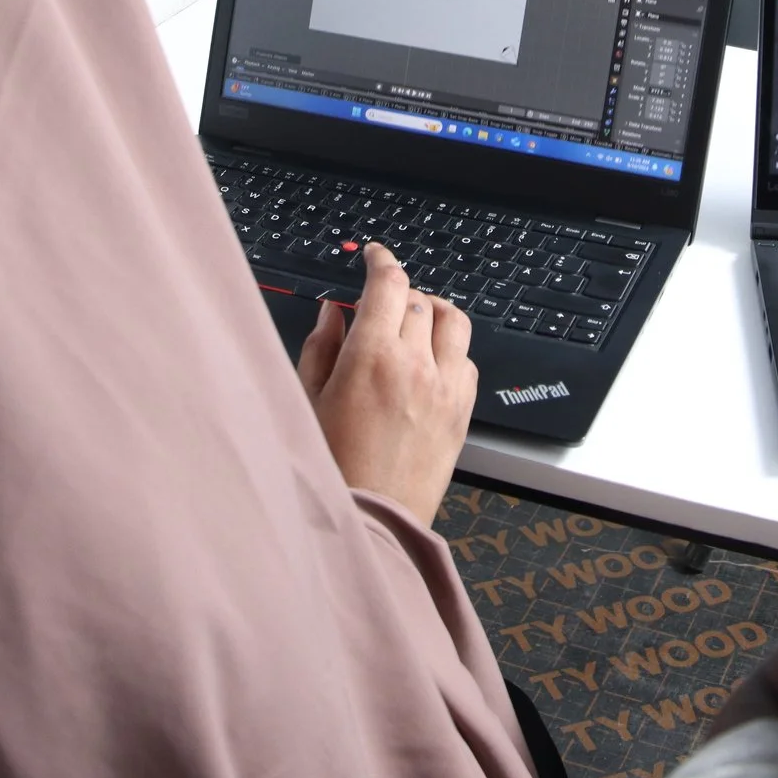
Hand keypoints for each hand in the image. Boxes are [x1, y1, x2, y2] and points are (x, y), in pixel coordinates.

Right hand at [296, 243, 477, 523]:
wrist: (370, 522)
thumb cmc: (332, 467)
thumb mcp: (308, 400)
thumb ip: (321, 347)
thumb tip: (334, 311)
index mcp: (371, 357)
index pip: (388, 283)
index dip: (381, 259)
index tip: (374, 255)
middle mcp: (415, 366)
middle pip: (419, 299)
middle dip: (399, 292)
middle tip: (380, 304)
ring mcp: (446, 389)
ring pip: (454, 322)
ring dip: (434, 312)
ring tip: (415, 322)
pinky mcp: (463, 413)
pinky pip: (469, 362)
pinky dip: (453, 351)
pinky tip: (432, 363)